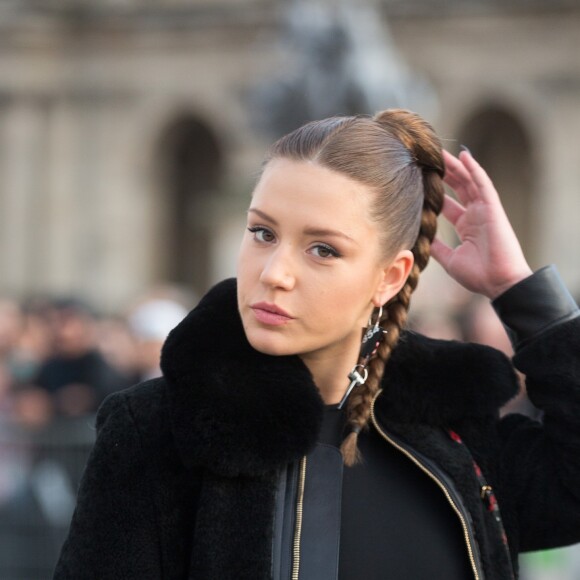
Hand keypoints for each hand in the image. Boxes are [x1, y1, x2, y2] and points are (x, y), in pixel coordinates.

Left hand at [430, 149, 532, 298]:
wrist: (499, 283)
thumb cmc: (478, 275)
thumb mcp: (450, 259)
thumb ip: (437, 246)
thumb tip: (420, 237)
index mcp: (466, 227)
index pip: (447, 204)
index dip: (435, 192)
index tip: (420, 181)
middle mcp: (475, 215)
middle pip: (458, 188)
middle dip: (444, 174)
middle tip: (428, 159)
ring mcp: (485, 210)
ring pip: (469, 182)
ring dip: (456, 166)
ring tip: (440, 152)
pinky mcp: (493, 208)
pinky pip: (483, 184)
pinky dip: (474, 170)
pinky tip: (464, 156)